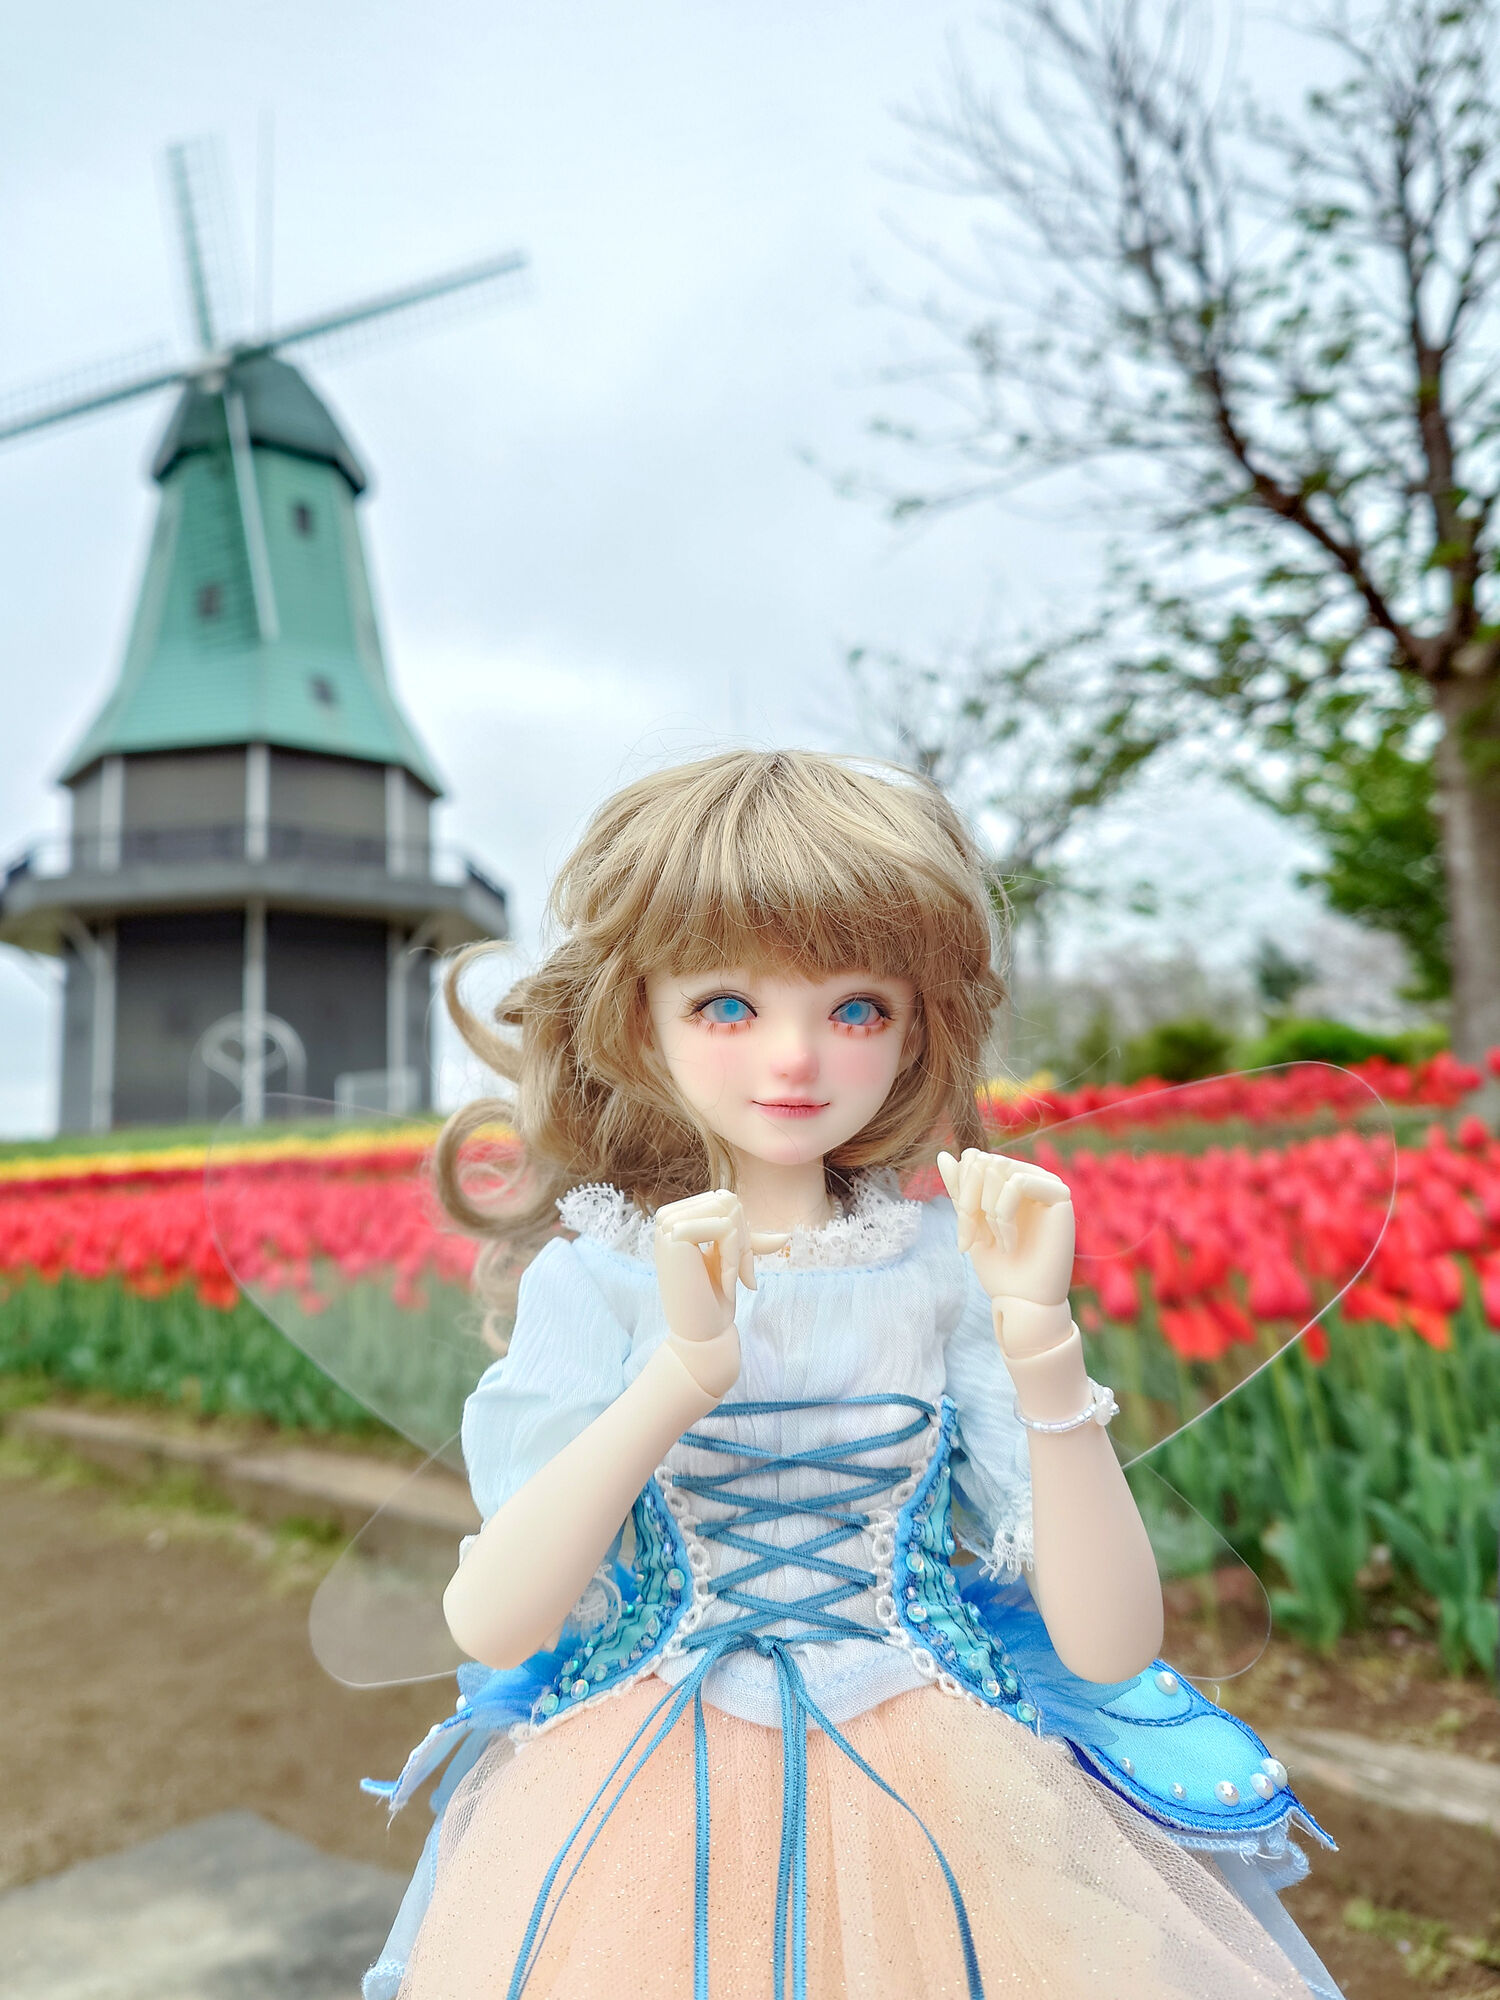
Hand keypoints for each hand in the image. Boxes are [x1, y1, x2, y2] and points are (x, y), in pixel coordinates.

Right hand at [653, 1190, 789, 1346]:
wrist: (702, 1333)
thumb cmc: (714, 1296)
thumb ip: (750, 1240)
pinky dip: (734, 1258)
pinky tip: (724, 1283)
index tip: (735, 1268)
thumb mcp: (732, 1258)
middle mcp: (666, 1215)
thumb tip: (786, 1236)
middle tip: (736, 1276)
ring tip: (729, 1279)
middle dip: (742, 1241)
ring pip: (729, 1214)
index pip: (725, 1200)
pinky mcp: (675, 1235)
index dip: (741, 1233)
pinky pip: (727, 1229)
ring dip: (739, 1251)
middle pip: (728, 1203)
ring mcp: (667, 1224)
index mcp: (675, 1216)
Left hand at [936, 1149, 1074, 1308]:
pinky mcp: (1061, 1196)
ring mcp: (1048, 1184)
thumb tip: (943, 1155)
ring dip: (987, 1210)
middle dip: (970, 1202)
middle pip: (985, 1161)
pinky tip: (1009, 1242)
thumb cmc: (999, 1266)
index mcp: (1010, 1179)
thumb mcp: (971, 1223)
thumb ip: (959, 1189)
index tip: (966, 1234)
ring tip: (994, 1241)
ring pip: (999, 1169)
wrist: (1022, 1301)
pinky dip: (1004, 1214)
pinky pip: (1019, 1183)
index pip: (974, 1159)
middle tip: (976, 1239)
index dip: (960, 1192)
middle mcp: (1031, 1176)